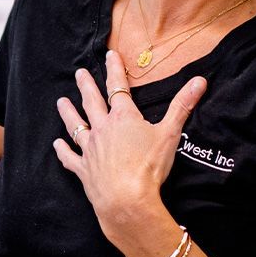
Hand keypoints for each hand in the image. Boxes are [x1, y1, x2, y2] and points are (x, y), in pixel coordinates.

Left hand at [53, 50, 206, 243]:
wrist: (127, 200)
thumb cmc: (149, 167)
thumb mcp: (170, 134)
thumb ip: (182, 106)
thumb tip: (199, 81)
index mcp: (123, 118)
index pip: (118, 87)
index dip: (115, 69)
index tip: (110, 55)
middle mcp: (102, 129)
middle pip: (92, 102)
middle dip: (86, 85)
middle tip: (79, 73)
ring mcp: (90, 149)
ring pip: (75, 126)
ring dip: (68, 113)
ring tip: (61, 102)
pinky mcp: (84, 170)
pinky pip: (70, 158)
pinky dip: (63, 151)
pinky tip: (56, 145)